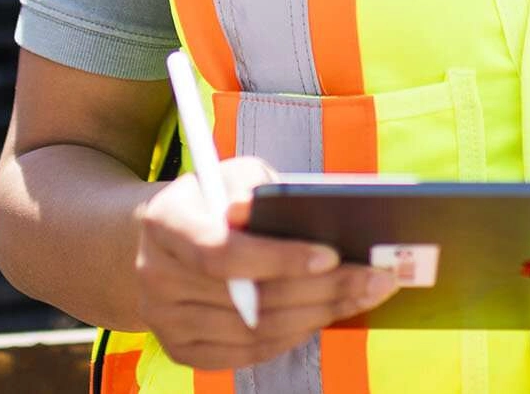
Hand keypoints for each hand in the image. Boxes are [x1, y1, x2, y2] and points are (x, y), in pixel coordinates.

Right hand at [133, 156, 400, 369]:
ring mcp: (163, 319)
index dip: (279, 258)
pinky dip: (289, 340)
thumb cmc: (211, 199)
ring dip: (315, 317)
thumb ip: (256, 187)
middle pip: (248, 299)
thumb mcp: (230, 174)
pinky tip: (320, 318)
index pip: (222, 251)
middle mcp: (154, 275)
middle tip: (375, 280)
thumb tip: (286, 213)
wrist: (159, 240)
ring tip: (359, 298)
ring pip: (253, 332)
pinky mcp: (178, 349)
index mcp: (164, 222)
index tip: (332, 254)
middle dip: (321, 290)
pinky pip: (244, 355)